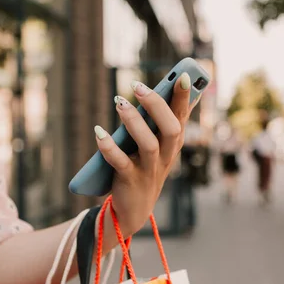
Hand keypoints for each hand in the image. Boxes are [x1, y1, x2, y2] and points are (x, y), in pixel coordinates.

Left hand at [94, 73, 192, 241]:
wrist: (134, 208)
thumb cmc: (145, 167)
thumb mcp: (159, 144)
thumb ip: (164, 119)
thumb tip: (175, 88)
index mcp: (174, 143)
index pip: (182, 116)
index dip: (184, 96)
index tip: (182, 75)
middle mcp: (166, 156)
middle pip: (171, 129)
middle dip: (157, 105)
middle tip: (138, 86)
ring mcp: (149, 169)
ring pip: (149, 144)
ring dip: (134, 122)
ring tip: (119, 101)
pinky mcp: (130, 180)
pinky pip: (121, 163)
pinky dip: (109, 147)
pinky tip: (99, 132)